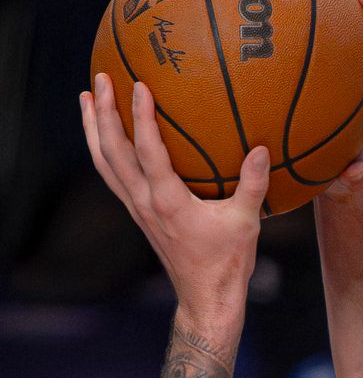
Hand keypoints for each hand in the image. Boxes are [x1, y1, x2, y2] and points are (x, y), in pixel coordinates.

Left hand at [81, 75, 266, 324]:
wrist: (206, 299)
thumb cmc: (228, 264)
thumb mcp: (246, 223)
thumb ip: (253, 185)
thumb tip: (260, 149)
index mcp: (168, 201)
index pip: (147, 150)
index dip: (140, 115)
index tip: (138, 84)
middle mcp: (145, 202)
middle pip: (112, 151)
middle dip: (102, 112)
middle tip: (100, 78)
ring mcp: (137, 209)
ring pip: (104, 163)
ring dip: (93, 129)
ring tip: (87, 98)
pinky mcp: (139, 215)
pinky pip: (112, 176)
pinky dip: (104, 151)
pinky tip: (106, 136)